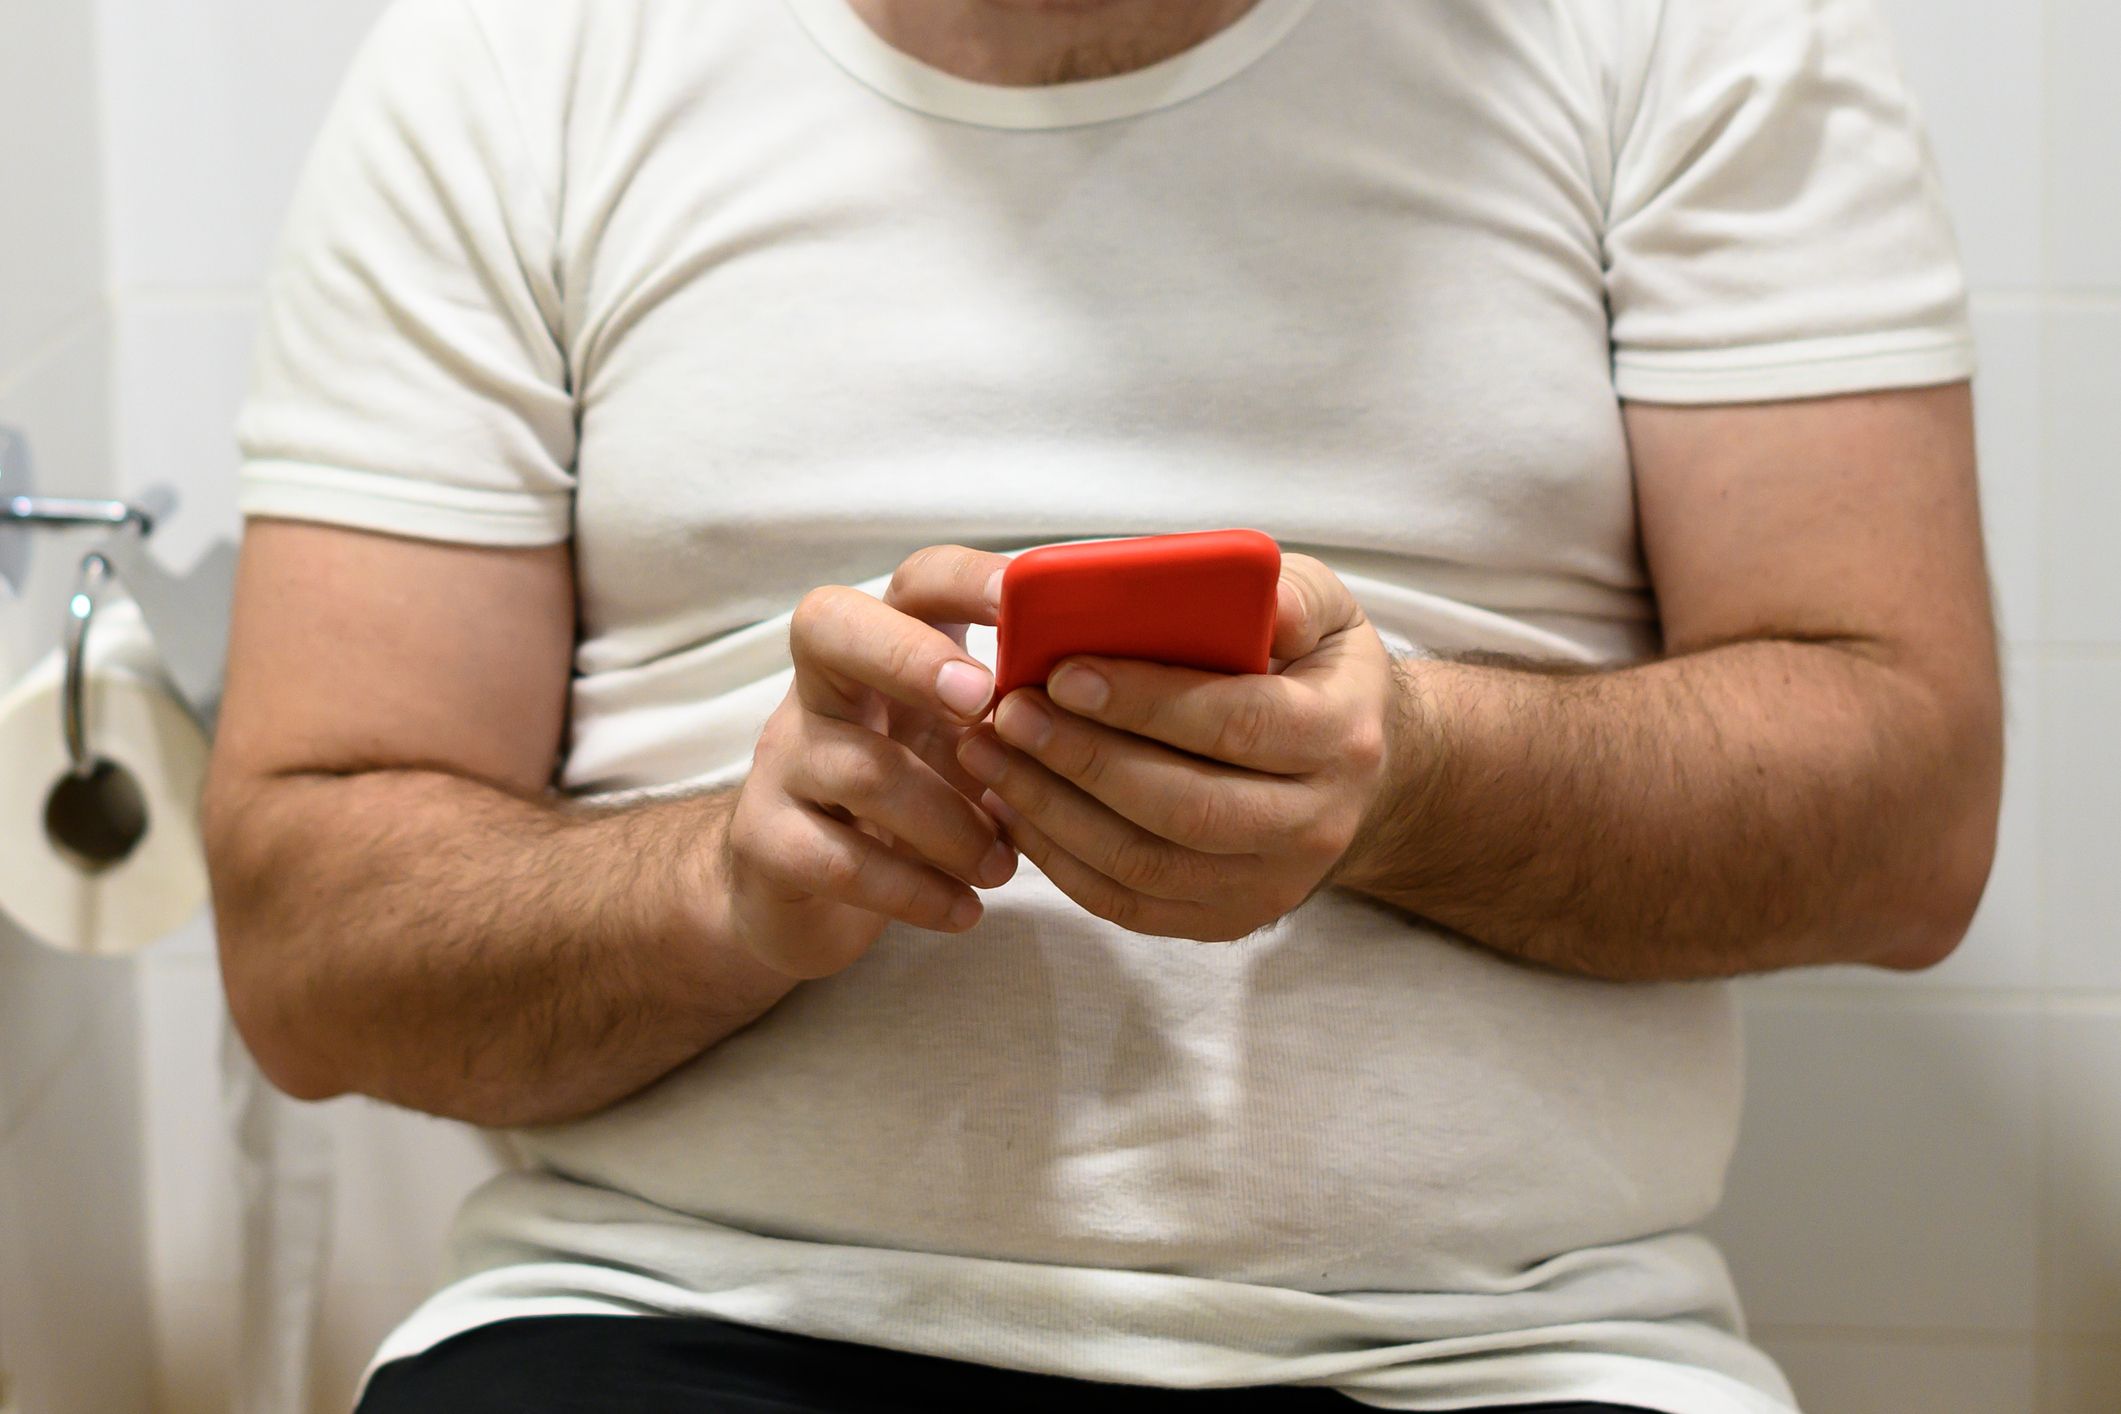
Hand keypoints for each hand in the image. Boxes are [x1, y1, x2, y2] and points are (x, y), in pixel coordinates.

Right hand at [721, 546, 1019, 978]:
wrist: (797, 891)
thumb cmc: (910, 796)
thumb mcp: (958, 743)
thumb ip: (1014, 714)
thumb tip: (1120, 698)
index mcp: (883, 648)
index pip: (914, 581)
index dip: (965, 580)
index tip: (1024, 596)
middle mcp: (820, 688)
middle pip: (831, 627)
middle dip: (912, 658)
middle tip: (985, 702)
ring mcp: (784, 760)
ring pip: (860, 768)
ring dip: (949, 821)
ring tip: (1004, 865)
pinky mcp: (767, 840)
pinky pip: (837, 859)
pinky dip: (914, 891)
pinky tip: (965, 910)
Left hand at [954, 554, 1401, 941]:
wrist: (1363, 775)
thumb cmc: (1317, 673)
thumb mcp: (1326, 612)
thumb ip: (1289, 592)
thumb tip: (1254, 593)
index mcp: (1339, 737)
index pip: (1236, 724)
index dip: (1145, 702)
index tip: (1063, 672)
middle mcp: (1314, 824)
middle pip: (1182, 807)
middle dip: (1080, 760)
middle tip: (1006, 713)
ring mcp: (1269, 885)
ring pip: (1143, 864)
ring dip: (1051, 811)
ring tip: (987, 755)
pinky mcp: (1224, 919)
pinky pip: (1126, 903)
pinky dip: (1058, 860)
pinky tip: (1012, 806)